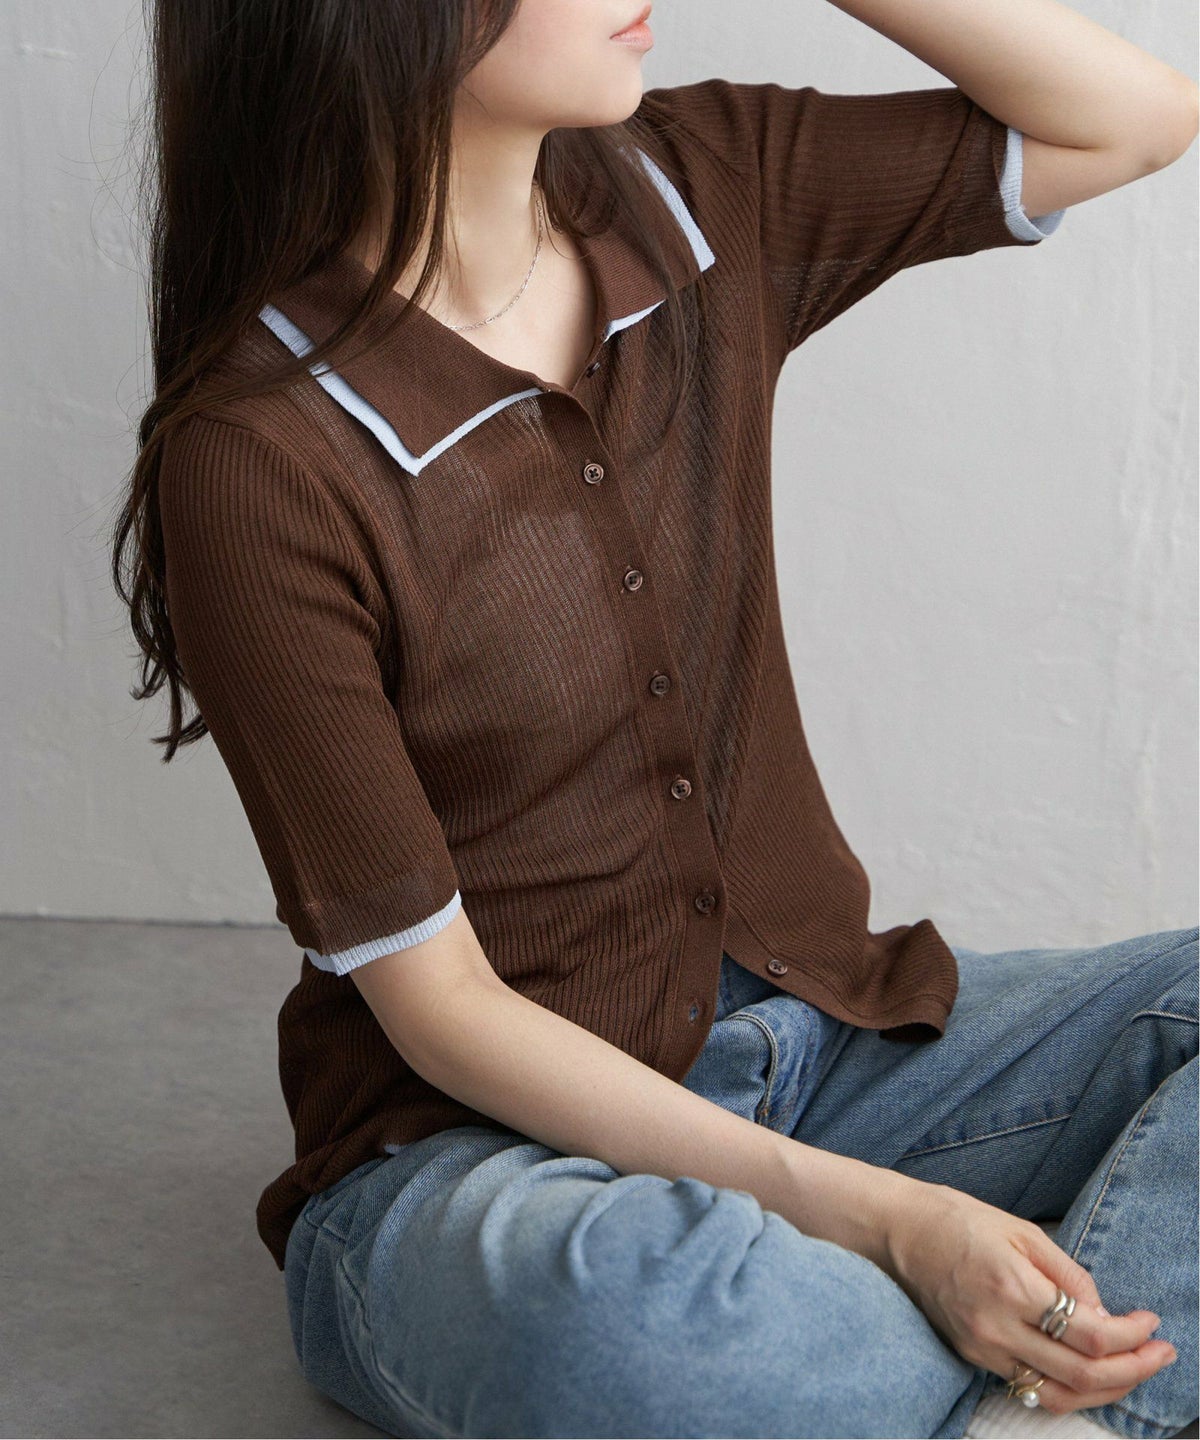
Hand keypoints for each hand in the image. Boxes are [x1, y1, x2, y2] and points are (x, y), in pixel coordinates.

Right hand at [881, 1181, 1178, 1416]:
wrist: (897, 1231)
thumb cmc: (957, 1219)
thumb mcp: (1020, 1230)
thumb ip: (1067, 1272)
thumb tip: (1103, 1313)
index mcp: (1012, 1286)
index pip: (1089, 1332)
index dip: (1131, 1334)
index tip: (1151, 1323)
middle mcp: (996, 1326)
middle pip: (1081, 1375)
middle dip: (1132, 1369)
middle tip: (1160, 1354)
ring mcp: (981, 1348)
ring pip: (1058, 1395)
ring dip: (1105, 1390)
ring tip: (1132, 1371)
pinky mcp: (972, 1357)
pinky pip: (1030, 1387)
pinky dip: (1067, 1387)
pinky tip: (1087, 1371)